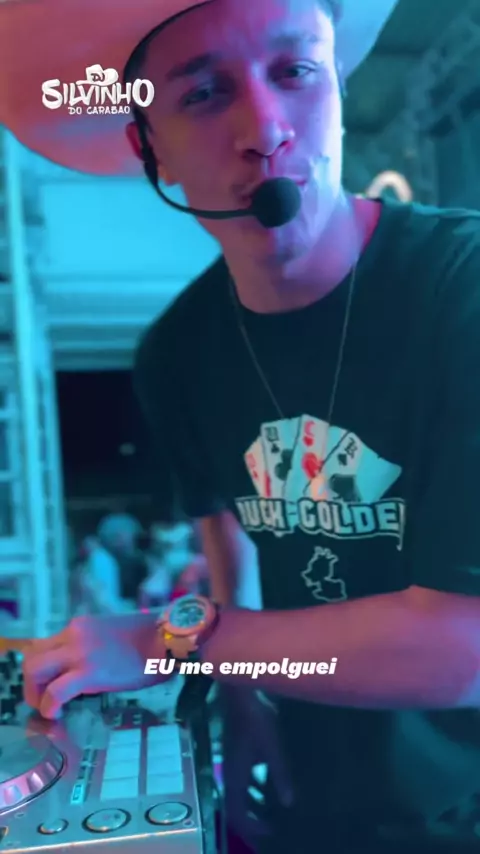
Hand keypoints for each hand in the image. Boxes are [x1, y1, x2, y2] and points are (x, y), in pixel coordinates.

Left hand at [22, 612, 166, 719]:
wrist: (169, 638)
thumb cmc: (150, 639)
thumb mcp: (112, 635)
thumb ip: (92, 646)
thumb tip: (85, 668)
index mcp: (79, 626)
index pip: (43, 645)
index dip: (41, 670)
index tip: (49, 686)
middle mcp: (73, 634)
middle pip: (31, 655)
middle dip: (32, 683)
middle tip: (44, 700)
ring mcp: (79, 652)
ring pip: (34, 669)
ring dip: (35, 693)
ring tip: (50, 708)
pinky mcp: (89, 672)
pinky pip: (55, 691)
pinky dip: (48, 705)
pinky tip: (57, 714)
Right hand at [221, 687, 292, 849]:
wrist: (241, 694)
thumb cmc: (256, 719)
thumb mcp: (273, 747)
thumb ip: (279, 774)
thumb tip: (288, 803)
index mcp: (235, 776)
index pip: (236, 813)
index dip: (252, 828)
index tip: (272, 831)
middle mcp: (230, 773)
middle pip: (236, 807)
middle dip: (252, 820)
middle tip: (273, 827)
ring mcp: (231, 763)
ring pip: (240, 793)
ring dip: (253, 804)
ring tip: (274, 809)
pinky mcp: (236, 753)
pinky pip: (243, 779)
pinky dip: (254, 787)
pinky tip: (270, 783)